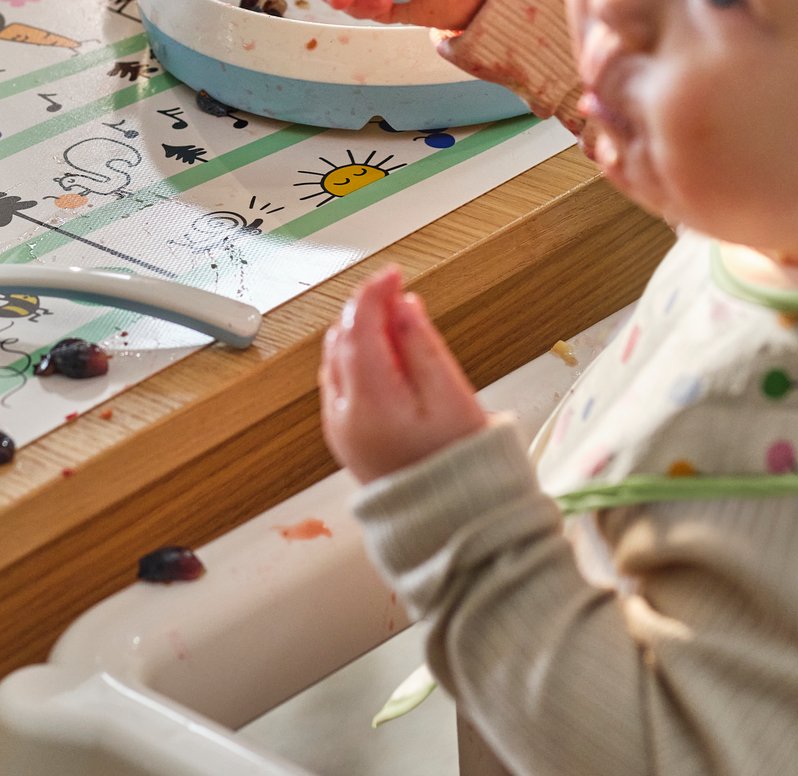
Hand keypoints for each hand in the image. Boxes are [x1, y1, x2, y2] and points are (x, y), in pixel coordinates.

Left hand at [320, 266, 487, 483]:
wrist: (452, 523)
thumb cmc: (461, 465)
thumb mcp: (452, 396)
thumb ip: (422, 346)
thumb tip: (403, 305)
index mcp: (370, 402)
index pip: (358, 328)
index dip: (374, 293)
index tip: (394, 274)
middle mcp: (344, 414)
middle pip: (341, 341)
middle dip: (366, 310)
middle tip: (401, 295)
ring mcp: (339, 427)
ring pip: (336, 359)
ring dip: (360, 332)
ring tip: (399, 323)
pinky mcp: (344, 436)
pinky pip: (340, 382)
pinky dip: (357, 358)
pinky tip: (387, 355)